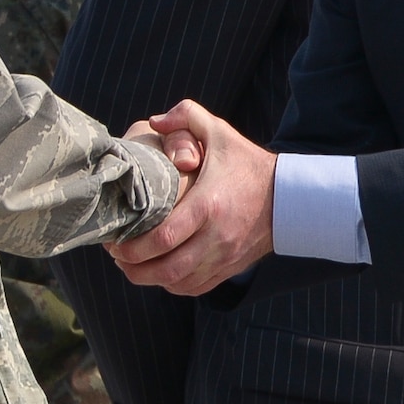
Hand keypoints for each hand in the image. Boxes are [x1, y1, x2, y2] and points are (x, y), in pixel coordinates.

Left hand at [107, 99, 274, 293]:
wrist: (289, 197)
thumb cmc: (247, 163)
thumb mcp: (220, 132)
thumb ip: (186, 115)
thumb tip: (155, 122)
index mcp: (208, 205)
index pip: (164, 237)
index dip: (133, 246)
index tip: (115, 240)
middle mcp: (216, 237)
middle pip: (166, 268)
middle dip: (133, 268)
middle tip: (116, 255)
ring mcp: (223, 257)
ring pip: (177, 282)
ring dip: (148, 279)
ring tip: (130, 265)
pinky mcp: (229, 268)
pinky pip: (193, 288)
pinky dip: (171, 284)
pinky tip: (158, 272)